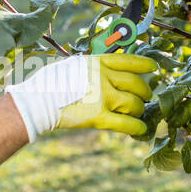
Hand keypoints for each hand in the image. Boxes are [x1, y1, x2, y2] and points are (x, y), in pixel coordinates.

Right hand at [5, 52, 157, 141]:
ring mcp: (103, 97)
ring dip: (139, 110)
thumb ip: (91, 69)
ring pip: (134, 104)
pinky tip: (140, 130)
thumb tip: (102, 72)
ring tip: (139, 114)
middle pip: (136, 84)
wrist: (36, 101)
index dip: (145, 65)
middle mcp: (104, 77)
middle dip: (144, 92)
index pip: (129, 61)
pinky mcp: (99, 117)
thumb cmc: (49, 83)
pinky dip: (136, 127)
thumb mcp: (73, 66)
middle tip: (146, 98)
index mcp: (97, 62)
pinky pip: (126, 123)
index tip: (154, 69)